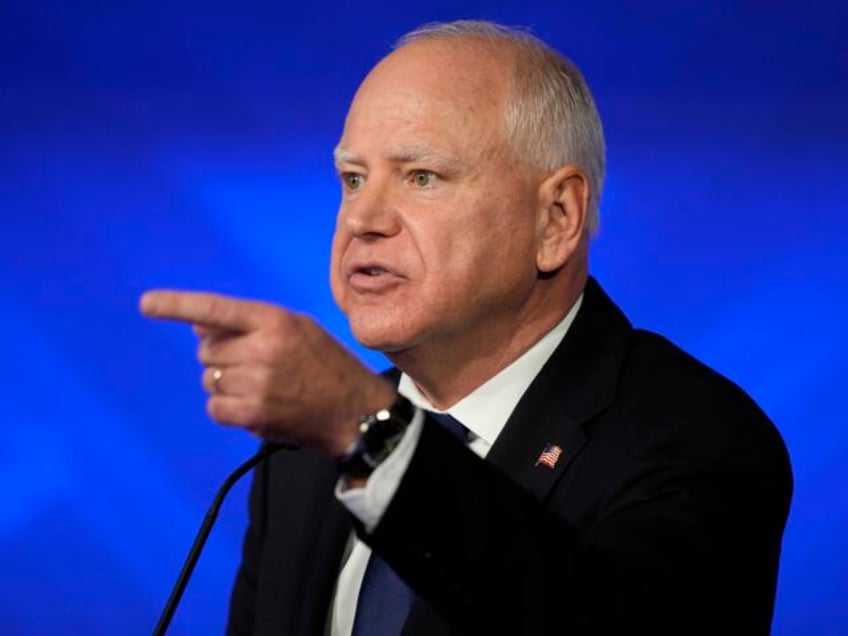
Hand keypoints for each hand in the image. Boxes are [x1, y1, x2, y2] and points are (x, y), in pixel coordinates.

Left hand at [140, 290, 395, 456]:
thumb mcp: (298, 328)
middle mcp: (263, 349)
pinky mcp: (253, 415)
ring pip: (210, 379)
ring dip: (227, 383)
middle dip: (222, 356)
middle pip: (206, 349)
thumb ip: (250, 323)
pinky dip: (228, 408)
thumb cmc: (327, 365)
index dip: (177, 305)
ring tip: (263, 386)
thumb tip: (199, 327)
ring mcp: (256, 384)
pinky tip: (257, 405)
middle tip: (254, 363)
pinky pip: (214, 407)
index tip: (147, 303)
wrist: (355, 411)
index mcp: (275, 321)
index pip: (216, 309)